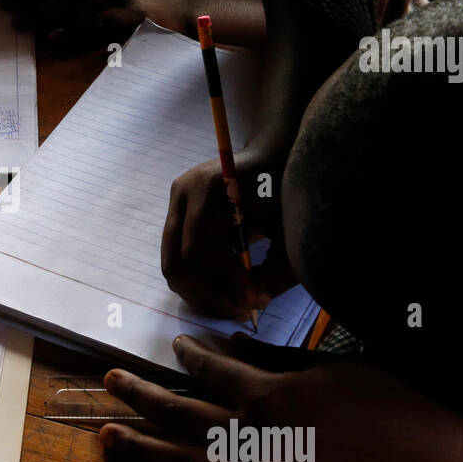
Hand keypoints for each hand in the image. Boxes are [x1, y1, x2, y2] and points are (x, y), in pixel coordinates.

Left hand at [99, 334, 448, 461]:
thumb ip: (274, 361)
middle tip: (109, 381)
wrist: (425, 453)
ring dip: (148, 452)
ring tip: (110, 440)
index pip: (211, 372)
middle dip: (141, 396)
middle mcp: (260, 434)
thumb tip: (233, 345)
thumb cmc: (381, 399)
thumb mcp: (326, 365)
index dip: (187, 356)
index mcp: (271, 393)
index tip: (175, 347)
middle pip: (184, 415)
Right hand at [160, 149, 292, 321]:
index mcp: (207, 188)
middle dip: (204, 295)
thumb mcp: (289, 230)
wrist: (274, 150)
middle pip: (175, 264)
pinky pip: (179, 255)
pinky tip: (229, 283)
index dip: (222, 283)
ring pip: (173, 264)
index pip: (196, 254)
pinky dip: (201, 276)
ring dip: (201, 289)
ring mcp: (177, 200)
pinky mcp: (180, 210)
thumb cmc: (286, 186)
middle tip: (236, 311)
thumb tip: (254, 304)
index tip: (251, 298)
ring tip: (234, 300)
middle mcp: (182, 193)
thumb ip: (275, 269)